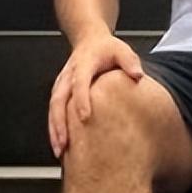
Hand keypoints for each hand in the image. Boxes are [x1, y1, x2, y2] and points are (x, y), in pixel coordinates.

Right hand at [47, 32, 144, 157]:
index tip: (85, 117)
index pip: (80, 82)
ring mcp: (62, 84)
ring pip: (53, 108)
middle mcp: (68, 75)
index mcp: (83, 64)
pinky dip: (55, 128)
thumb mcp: (121, 50)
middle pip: (59, 100)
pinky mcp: (60, 92)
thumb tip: (137, 76)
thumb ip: (129, 61)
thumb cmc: (107, 48)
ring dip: (54, 129)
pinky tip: (60, 145)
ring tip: (59, 151)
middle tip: (64, 143)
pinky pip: (54, 111)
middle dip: (59, 122)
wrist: (90, 41)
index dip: (81, 99)